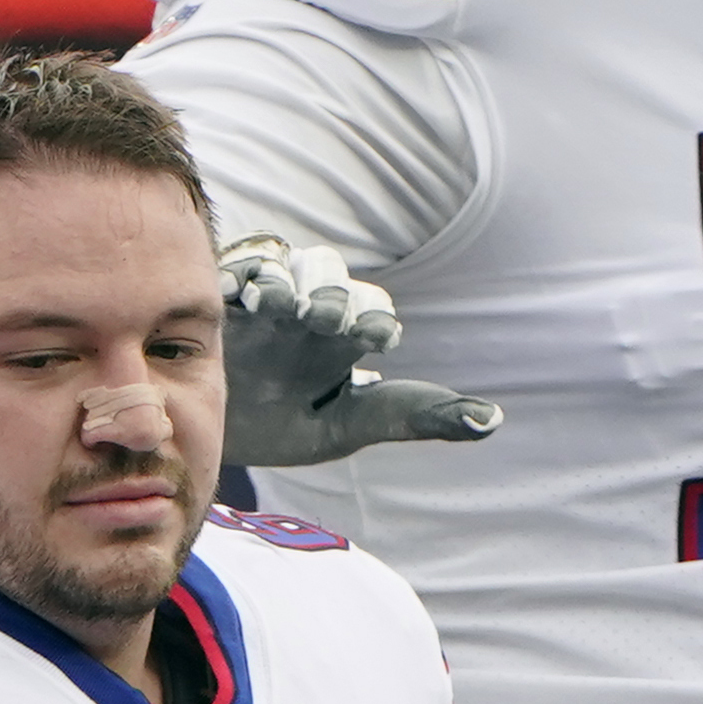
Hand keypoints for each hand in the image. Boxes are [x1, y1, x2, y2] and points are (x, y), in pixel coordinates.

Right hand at [221, 237, 501, 468]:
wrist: (209, 438)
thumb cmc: (289, 427)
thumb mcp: (353, 426)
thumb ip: (418, 417)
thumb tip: (493, 419)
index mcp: (346, 339)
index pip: (373, 314)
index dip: (375, 322)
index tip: (375, 340)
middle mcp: (312, 312)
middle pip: (337, 281)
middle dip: (337, 298)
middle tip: (326, 323)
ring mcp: (269, 302)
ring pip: (296, 265)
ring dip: (295, 282)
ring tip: (282, 308)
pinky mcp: (225, 297)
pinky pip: (241, 266)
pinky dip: (246, 274)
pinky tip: (242, 296)